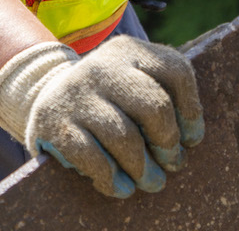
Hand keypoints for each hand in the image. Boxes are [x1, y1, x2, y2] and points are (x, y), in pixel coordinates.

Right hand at [0, 36, 203, 197]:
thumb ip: (161, 93)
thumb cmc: (107, 95)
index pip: (176, 71)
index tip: (192, 139)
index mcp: (130, 50)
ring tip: (153, 183)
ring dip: (142, 167)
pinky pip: (91, 157)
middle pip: (153, 106)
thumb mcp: (133, 78)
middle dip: (168, 142)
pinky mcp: (54, 122)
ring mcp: (77, 93)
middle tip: (173, 163)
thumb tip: (189, 138)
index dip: (191, 110)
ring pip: (124, 136)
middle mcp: (104, 65)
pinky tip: (122, 188)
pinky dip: (111, 178)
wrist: (45, 92)